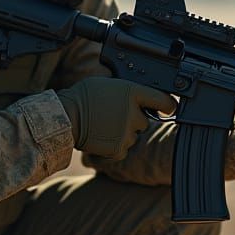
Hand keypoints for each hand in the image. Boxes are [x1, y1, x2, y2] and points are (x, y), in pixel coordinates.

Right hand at [58, 77, 175, 160]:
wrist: (65, 117)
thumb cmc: (83, 97)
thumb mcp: (108, 84)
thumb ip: (127, 92)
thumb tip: (139, 98)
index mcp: (132, 93)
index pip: (162, 100)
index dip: (169, 105)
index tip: (170, 109)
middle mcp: (133, 114)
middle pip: (145, 121)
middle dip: (134, 120)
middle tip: (114, 115)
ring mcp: (127, 133)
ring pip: (133, 136)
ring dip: (123, 133)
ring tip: (103, 125)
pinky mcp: (119, 149)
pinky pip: (124, 150)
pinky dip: (115, 146)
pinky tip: (102, 137)